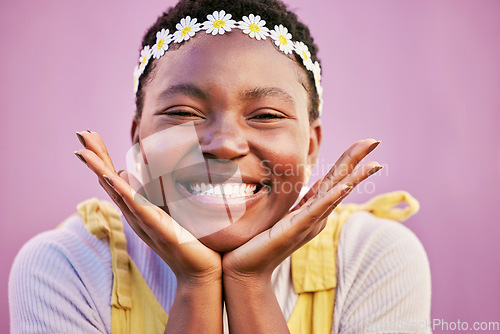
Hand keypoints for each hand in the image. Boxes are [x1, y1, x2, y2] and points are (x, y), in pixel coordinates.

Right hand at [74, 130, 221, 283]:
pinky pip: (136, 205)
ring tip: (83, 150)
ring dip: (100, 169)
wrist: (200, 271)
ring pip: (116, 190)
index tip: (90, 136)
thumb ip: (163, 195)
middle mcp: (135, 214)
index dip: (102, 158)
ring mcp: (143, 221)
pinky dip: (122, 190)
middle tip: (81, 132)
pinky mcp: (156, 227)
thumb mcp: (175, 211)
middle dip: (95, 156)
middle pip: (109, 181)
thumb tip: (152, 176)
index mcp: (138, 209)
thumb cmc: (191, 242)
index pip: (115, 179)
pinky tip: (110, 175)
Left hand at [222, 139, 382, 280]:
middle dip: (357, 160)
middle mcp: (316, 216)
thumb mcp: (282, 213)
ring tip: (373, 162)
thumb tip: (314, 183)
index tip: (365, 142)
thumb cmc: (259, 241)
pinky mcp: (297, 229)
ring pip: (336, 194)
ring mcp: (309, 223)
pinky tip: (345, 185)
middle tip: (375, 140)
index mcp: (312, 210)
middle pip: (341, 182)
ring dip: (354, 177)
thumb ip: (299, 200)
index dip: (348, 160)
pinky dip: (332, 197)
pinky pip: (317, 210)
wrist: (246, 268)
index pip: (334, 180)